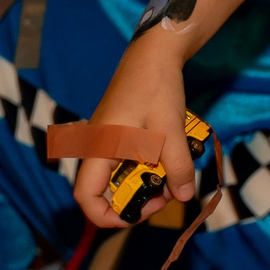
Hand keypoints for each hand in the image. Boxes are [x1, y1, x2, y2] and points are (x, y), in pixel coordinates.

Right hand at [70, 39, 193, 228]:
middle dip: (137, 199)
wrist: (154, 53)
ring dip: (146, 181)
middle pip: (106, 190)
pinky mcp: (119, 134)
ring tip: (173, 174)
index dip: (106, 216)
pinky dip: (148, 165)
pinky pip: (128, 160)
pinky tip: (169, 156)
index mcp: (99, 148)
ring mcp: (107, 141)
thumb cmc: (156, 88)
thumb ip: (178, 166)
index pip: (86, 196)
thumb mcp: (171, 131)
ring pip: (121, 176)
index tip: (139, 214)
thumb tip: (184, 195)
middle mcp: (97, 147)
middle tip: (168, 192)